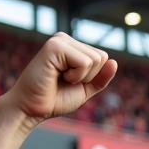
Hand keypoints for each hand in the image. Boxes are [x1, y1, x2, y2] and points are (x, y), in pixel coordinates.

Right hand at [1, 33, 116, 124]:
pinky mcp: (54, 46)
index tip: (71, 82)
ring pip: (95, 59)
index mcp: (72, 47)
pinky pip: (85, 63)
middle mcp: (65, 39)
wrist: (33, 108)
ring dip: (81, 77)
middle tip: (65, 81)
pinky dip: (76, 76)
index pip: (103, 58)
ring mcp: (59, 41)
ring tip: (60, 78)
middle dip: (89, 77)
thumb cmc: (56, 99)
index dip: (92, 77)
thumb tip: (114, 62)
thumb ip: (101, 77)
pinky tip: (57, 76)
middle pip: (101, 57)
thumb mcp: (85, 89)